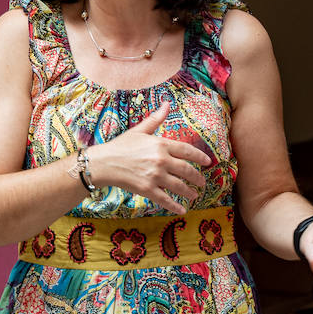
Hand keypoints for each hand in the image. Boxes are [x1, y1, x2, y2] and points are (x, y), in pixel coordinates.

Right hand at [88, 103, 212, 213]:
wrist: (104, 162)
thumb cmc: (121, 145)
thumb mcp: (139, 130)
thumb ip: (156, 119)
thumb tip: (167, 103)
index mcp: (161, 144)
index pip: (187, 151)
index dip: (200, 157)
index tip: (208, 162)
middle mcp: (161, 160)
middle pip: (187, 170)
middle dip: (197, 177)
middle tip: (202, 182)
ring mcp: (155, 176)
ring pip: (179, 186)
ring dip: (189, 192)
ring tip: (194, 195)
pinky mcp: (148, 189)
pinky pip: (166, 199)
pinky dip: (175, 206)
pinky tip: (182, 210)